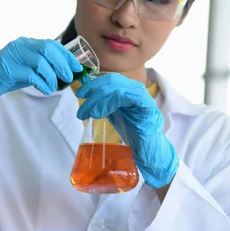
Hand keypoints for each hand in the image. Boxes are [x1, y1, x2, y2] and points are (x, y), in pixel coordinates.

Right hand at [0, 37, 82, 123]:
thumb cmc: (8, 77)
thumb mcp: (28, 67)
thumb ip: (44, 65)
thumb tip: (67, 70)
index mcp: (26, 43)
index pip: (52, 44)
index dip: (66, 55)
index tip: (77, 66)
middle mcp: (20, 45)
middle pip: (48, 50)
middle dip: (62, 64)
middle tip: (69, 77)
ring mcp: (12, 55)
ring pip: (41, 62)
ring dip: (52, 76)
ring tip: (55, 86)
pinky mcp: (7, 68)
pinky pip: (30, 74)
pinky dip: (42, 83)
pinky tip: (46, 89)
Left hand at [75, 73, 178, 188]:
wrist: (149, 151)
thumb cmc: (133, 134)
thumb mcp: (115, 114)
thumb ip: (104, 104)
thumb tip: (86, 97)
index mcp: (128, 90)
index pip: (110, 79)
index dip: (93, 84)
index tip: (80, 94)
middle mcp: (136, 89)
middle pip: (112, 80)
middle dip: (93, 92)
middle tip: (82, 108)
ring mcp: (143, 97)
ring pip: (117, 88)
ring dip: (98, 100)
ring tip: (88, 113)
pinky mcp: (148, 106)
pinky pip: (127, 96)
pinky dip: (109, 103)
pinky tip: (99, 114)